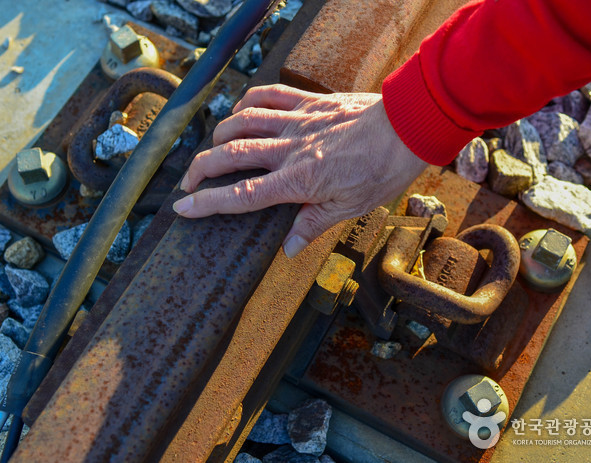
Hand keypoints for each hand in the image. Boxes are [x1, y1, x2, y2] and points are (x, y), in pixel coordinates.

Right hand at [173, 84, 427, 257]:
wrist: (407, 127)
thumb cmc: (381, 171)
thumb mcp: (348, 209)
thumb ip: (312, 226)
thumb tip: (287, 248)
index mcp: (298, 181)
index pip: (241, 194)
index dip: (207, 202)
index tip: (183, 206)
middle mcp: (289, 149)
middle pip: (230, 155)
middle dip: (201, 169)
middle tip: (188, 182)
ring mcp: (297, 122)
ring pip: (242, 122)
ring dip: (219, 136)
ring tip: (212, 150)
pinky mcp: (308, 102)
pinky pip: (269, 95)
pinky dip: (248, 102)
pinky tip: (241, 112)